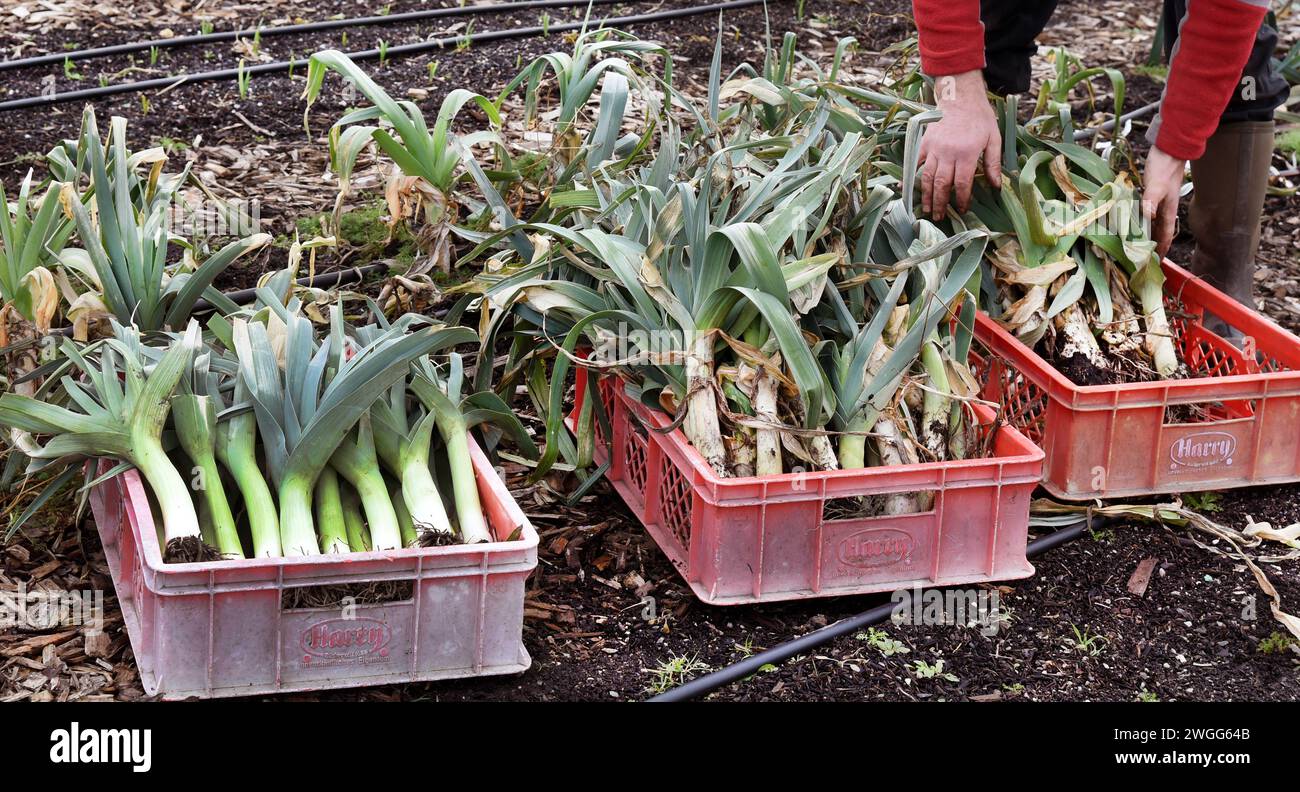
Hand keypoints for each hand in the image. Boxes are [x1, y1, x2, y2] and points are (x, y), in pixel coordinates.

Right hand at [919, 70, 1002, 221]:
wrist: (961, 98)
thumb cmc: (980, 118)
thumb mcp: (994, 139)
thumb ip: (993, 163)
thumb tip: (996, 186)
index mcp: (967, 154)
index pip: (962, 184)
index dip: (961, 200)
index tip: (961, 210)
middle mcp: (949, 154)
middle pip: (941, 185)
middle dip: (940, 204)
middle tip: (939, 218)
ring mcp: (934, 149)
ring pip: (927, 178)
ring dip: (926, 196)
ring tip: (926, 209)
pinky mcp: (924, 144)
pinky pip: (916, 164)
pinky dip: (911, 178)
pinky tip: (908, 190)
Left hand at [1141, 146, 1187, 256]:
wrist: (1169, 147)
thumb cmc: (1164, 167)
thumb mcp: (1157, 186)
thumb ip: (1151, 202)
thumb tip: (1147, 218)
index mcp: (1168, 210)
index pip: (1166, 235)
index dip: (1161, 249)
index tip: (1156, 263)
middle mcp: (1164, 208)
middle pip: (1159, 232)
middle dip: (1153, 245)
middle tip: (1142, 258)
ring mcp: (1158, 200)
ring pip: (1152, 223)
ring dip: (1146, 234)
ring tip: (1135, 245)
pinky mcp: (1151, 193)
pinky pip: (1145, 212)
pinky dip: (1139, 219)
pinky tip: (1131, 221)